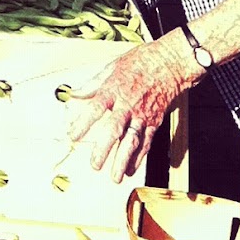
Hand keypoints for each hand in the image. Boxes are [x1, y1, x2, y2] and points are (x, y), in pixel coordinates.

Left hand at [67, 36, 195, 181]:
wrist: (168, 64)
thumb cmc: (137, 62)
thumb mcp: (110, 67)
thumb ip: (92, 84)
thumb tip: (73, 94)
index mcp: (113, 89)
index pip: (95, 109)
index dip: (82, 123)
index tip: (72, 136)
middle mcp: (128, 105)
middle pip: (114, 129)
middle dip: (104, 149)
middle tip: (94, 164)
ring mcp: (143, 115)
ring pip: (132, 141)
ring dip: (123, 160)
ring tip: (114, 177)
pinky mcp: (155, 121)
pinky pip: (146, 142)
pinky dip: (139, 157)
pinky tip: (131, 169)